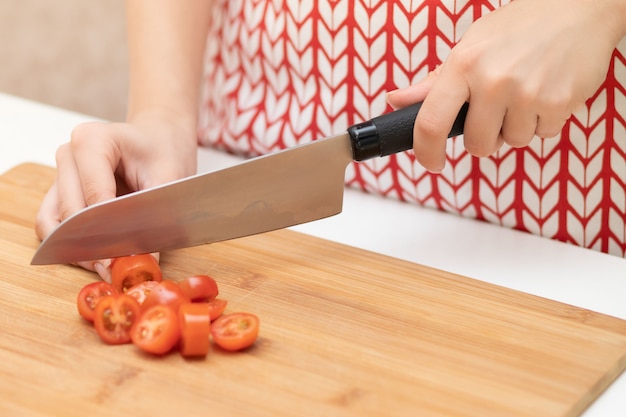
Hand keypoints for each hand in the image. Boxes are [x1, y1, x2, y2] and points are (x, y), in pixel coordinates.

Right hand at [35, 109, 197, 279]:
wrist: (158, 138)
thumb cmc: (163, 149)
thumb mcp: (170, 177)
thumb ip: (157, 215)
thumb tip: (146, 259)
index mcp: (93, 140)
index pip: (93, 195)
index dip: (106, 231)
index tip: (119, 259)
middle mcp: (69, 154)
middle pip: (70, 211)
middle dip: (92, 244)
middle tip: (115, 269)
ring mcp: (61, 173)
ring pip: (53, 221)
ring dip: (75, 248)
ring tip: (105, 265)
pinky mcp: (60, 191)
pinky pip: (51, 223)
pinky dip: (68, 244)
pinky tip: (95, 257)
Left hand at [387, 0, 625, 171]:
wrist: (578, 7)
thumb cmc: (518, 28)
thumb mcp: (470, 46)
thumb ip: (433, 82)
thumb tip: (396, 100)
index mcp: (463, 64)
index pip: (431, 122)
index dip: (426, 152)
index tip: (432, 163)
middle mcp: (492, 81)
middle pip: (477, 144)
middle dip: (484, 138)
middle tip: (495, 113)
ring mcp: (527, 93)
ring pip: (512, 142)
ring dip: (516, 128)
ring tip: (525, 94)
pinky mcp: (559, 103)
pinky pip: (542, 135)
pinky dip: (543, 121)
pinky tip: (546, 91)